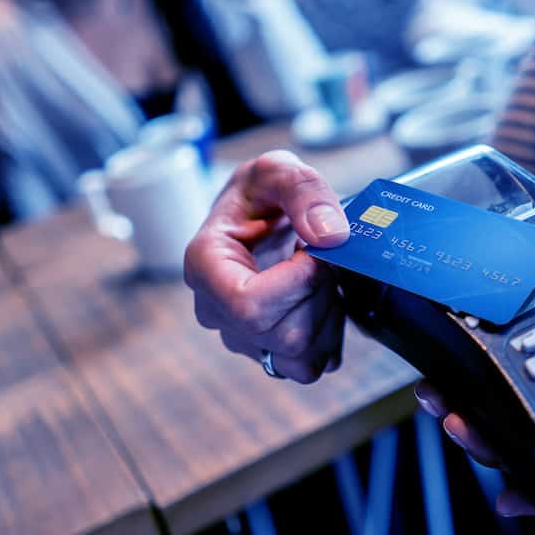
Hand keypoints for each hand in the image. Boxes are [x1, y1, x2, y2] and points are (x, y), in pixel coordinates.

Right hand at [185, 150, 350, 382]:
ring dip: (328, 314)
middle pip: (282, 334)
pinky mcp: (266, 353)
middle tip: (322, 257)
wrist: (259, 214)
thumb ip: (304, 189)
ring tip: (321, 274)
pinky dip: (329, 334)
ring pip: (300, 358)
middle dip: (320, 294)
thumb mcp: (277, 169)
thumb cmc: (261, 193)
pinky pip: (309, 365)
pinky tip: (322, 298)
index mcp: (205, 265)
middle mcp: (215, 311)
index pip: (250, 305)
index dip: (299, 281)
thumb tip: (330, 236)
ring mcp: (240, 338)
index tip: (312, 247)